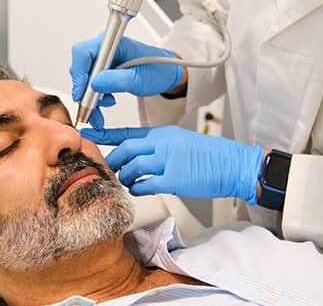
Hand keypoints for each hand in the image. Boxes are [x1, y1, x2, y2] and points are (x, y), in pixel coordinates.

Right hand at [70, 35, 182, 128]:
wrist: (166, 74)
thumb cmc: (158, 70)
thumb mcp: (140, 78)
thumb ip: (118, 80)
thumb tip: (95, 84)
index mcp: (113, 42)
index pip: (84, 53)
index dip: (79, 74)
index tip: (81, 94)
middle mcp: (105, 48)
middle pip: (80, 66)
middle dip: (84, 89)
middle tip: (90, 108)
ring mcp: (103, 59)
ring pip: (84, 78)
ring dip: (89, 96)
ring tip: (102, 108)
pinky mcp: (104, 70)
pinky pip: (91, 83)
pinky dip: (94, 98)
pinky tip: (104, 104)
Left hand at [81, 125, 263, 204]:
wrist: (233, 164)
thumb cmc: (210, 156)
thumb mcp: (180, 141)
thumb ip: (158, 146)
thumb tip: (137, 155)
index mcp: (163, 133)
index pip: (127, 132)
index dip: (105, 135)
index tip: (89, 135)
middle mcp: (163, 143)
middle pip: (125, 149)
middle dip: (114, 161)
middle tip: (110, 169)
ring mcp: (168, 160)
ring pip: (132, 167)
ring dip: (126, 177)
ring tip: (128, 181)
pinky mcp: (174, 178)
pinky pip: (145, 184)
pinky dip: (138, 188)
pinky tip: (139, 190)